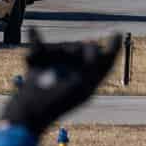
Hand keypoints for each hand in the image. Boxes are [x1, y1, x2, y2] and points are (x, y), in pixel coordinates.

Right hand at [0, 32, 121, 136]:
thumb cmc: (55, 104)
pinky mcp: (38, 68)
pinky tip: (33, 30)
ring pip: (61, 47)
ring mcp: (55, 70)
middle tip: (64, 59)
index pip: (105, 62)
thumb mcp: (81, 84)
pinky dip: (36, 40)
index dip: (113, 47)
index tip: (118, 33)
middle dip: (73, 50)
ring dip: (52, 51)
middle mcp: (73, 75)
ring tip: (41, 61)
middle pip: (81, 50)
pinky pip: (39, 48)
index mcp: (88, 84)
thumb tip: (92, 44)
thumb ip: (91, 63)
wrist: (28, 114)